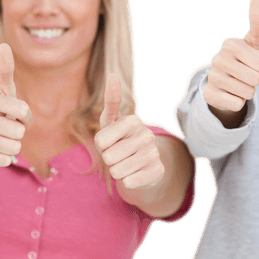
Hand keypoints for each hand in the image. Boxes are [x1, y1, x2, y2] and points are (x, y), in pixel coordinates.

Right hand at [0, 43, 30, 166]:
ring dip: (11, 146)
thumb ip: (5, 70)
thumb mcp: (2, 92)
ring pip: (13, 148)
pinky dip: (3, 158)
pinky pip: (5, 160)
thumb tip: (4, 45)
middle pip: (19, 132)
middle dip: (18, 134)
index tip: (16, 116)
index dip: (26, 118)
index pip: (24, 111)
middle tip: (5, 130)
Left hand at [95, 73, 164, 189]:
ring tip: (126, 163)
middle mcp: (147, 135)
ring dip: (117, 171)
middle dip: (109, 160)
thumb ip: (111, 100)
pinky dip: (127, 181)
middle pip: (108, 157)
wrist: (143, 164)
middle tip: (119, 154)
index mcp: (133, 120)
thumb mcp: (111, 121)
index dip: (101, 145)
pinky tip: (136, 173)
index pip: (100, 141)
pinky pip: (128, 183)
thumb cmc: (120, 140)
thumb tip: (113, 75)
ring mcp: (154, 153)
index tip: (112, 141)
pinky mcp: (158, 171)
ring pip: (117, 171)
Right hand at [203, 0, 258, 118]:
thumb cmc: (246, 57)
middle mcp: (217, 58)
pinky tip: (230, 93)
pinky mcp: (208, 95)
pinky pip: (237, 104)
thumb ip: (258, 21)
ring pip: (247, 93)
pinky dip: (238, 101)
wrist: (227, 81)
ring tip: (238, 82)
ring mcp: (211, 77)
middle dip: (255, 80)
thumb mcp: (255, 41)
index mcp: (229, 43)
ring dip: (247, 91)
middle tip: (245, 74)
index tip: (251, 61)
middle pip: (255, 79)